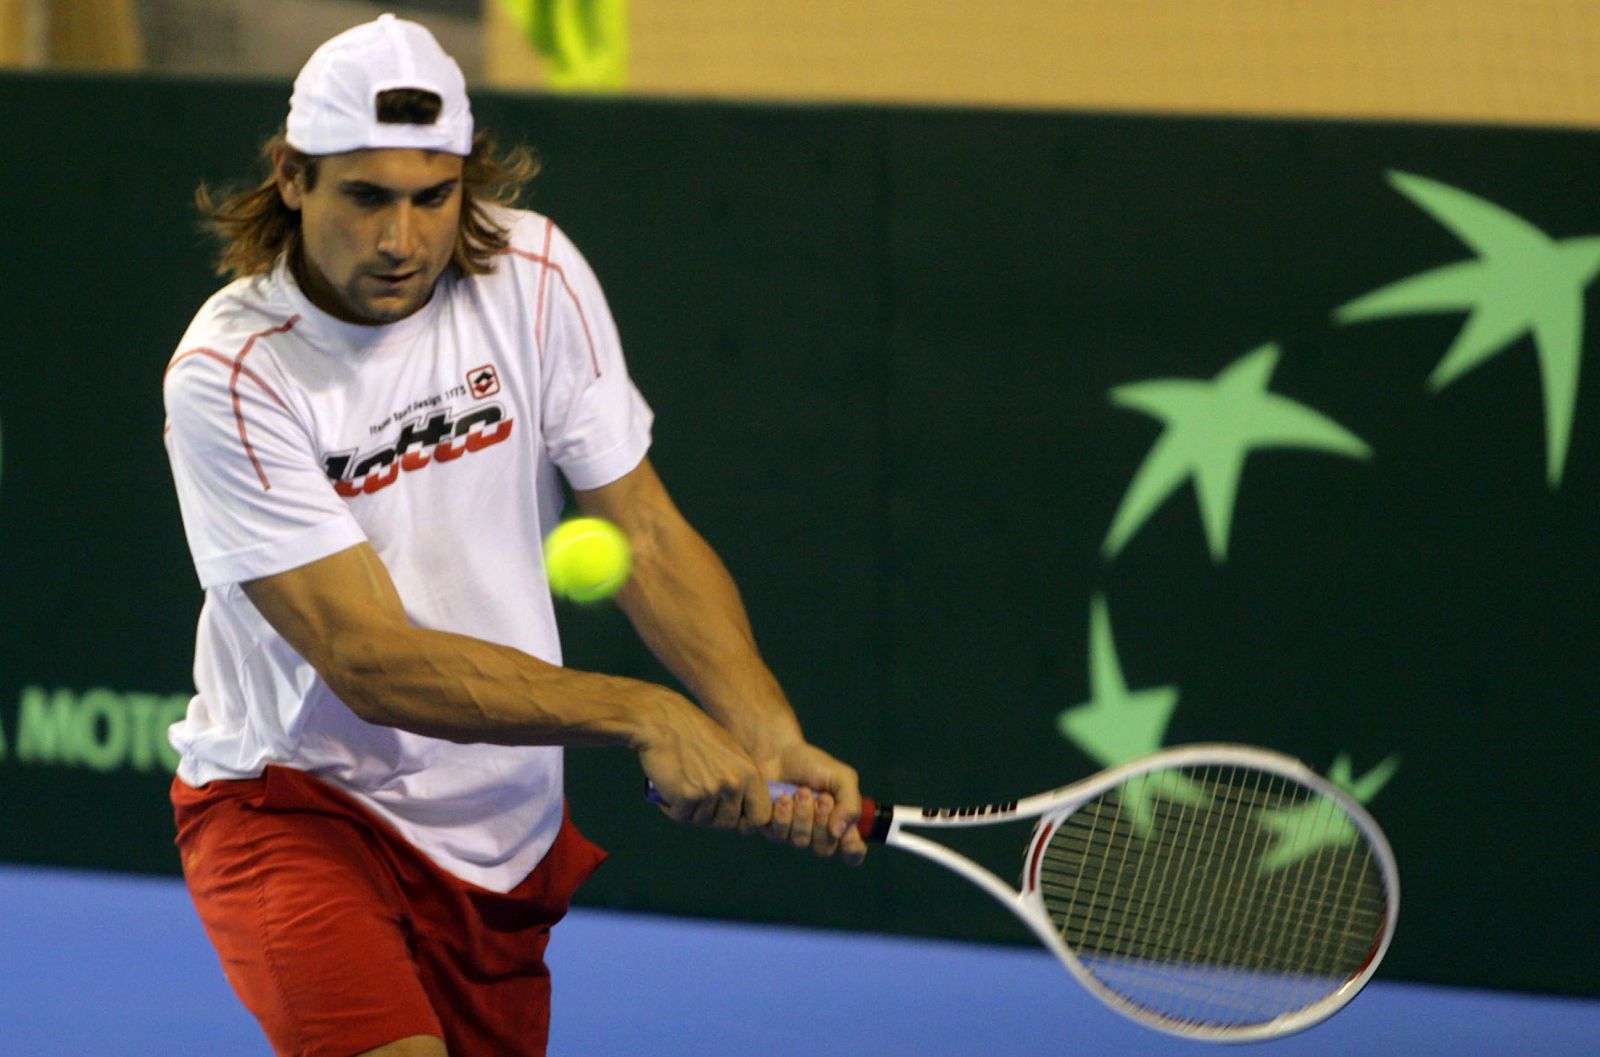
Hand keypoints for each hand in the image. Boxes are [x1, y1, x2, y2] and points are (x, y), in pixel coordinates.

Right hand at [635, 691, 773, 829]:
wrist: (663, 722)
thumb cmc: (694, 734)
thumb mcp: (730, 752)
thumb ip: (740, 780)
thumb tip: (741, 809)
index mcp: (749, 774)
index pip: (760, 816)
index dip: (746, 821)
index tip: (733, 817)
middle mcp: (733, 784)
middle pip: (727, 823)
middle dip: (710, 816)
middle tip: (696, 797)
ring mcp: (710, 791)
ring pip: (701, 820)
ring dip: (689, 810)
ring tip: (680, 785)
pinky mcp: (687, 797)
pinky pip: (680, 816)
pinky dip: (671, 807)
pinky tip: (667, 788)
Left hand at [749, 741, 867, 865]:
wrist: (778, 753)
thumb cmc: (812, 764)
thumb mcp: (842, 777)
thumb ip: (851, 803)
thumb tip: (840, 832)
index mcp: (840, 822)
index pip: (852, 851)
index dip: (853, 850)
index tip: (850, 838)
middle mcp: (818, 833)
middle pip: (824, 849)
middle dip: (823, 822)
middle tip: (822, 797)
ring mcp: (794, 833)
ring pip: (801, 842)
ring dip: (803, 815)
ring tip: (801, 792)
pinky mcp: (773, 829)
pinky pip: (780, 835)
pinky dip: (784, 815)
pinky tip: (784, 798)